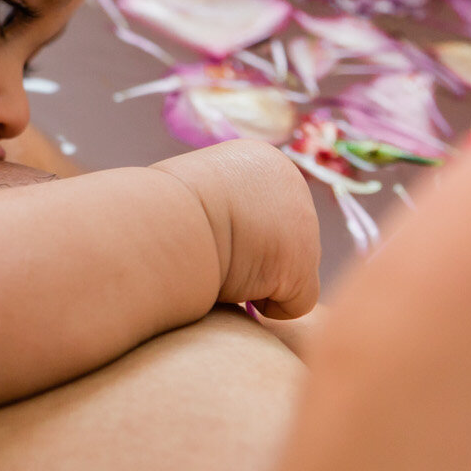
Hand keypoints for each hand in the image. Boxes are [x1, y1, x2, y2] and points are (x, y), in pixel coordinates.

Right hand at [156, 139, 321, 317]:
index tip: (208, 233)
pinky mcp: (303, 267)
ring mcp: (305, 227)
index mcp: (264, 163)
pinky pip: (293, 303)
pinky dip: (265, 307)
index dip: (237, 230)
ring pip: (288, 271)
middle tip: (214, 254)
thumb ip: (217, 201)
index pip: (265, 209)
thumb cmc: (164, 207)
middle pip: (284, 238)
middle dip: (252, 255)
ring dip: (256, 278)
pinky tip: (236, 292)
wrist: (174, 219)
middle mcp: (295, 187)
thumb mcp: (194, 191)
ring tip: (221, 268)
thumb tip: (210, 223)